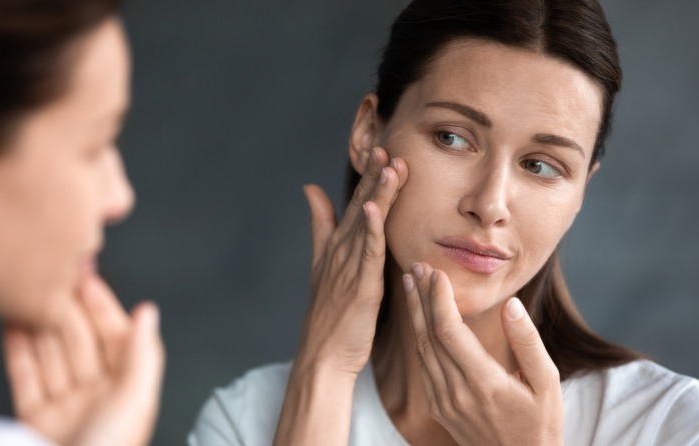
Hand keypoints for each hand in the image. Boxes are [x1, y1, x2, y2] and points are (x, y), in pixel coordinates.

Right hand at [3, 274, 164, 445]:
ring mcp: (65, 408)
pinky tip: (14, 328)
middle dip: (67, 310)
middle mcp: (97, 396)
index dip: (102, 305)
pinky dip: (18, 351)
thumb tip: (149, 313)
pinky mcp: (35, 421)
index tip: (87, 278)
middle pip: (80, 342)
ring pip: (51, 355)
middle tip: (52, 280)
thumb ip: (142, 354)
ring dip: (40, 325)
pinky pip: (26, 378)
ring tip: (29, 296)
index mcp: (127, 389)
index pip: (115, 336)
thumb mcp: (135, 400)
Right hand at [295, 147, 407, 377]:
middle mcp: (342, 251)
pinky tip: (374, 208)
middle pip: (361, 206)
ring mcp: (349, 267)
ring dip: (377, 194)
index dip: (368, 177)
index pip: (356, 203)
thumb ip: (319, 224)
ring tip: (388, 165)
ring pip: (367, 223)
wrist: (323, 354)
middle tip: (385, 146)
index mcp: (338, 245)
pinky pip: (367, 253)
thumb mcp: (321, 262)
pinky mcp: (360, 285)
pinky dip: (371, 229)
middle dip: (373, 176)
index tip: (381, 149)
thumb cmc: (328, 313)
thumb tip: (310, 188)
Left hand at [403, 262, 563, 445]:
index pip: (449, 331)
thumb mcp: (548, 382)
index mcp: (484, 383)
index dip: (438, 299)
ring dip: (414, 313)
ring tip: (411, 283)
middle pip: (428, 335)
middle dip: (421, 297)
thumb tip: (510, 304)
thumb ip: (527, 341)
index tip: (437, 272)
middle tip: (417, 266)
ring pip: (421, 349)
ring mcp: (444, 401)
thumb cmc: (540, 423)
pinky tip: (418, 317)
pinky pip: (423, 365)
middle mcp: (457, 392)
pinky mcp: (438, 407)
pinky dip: (418, 335)